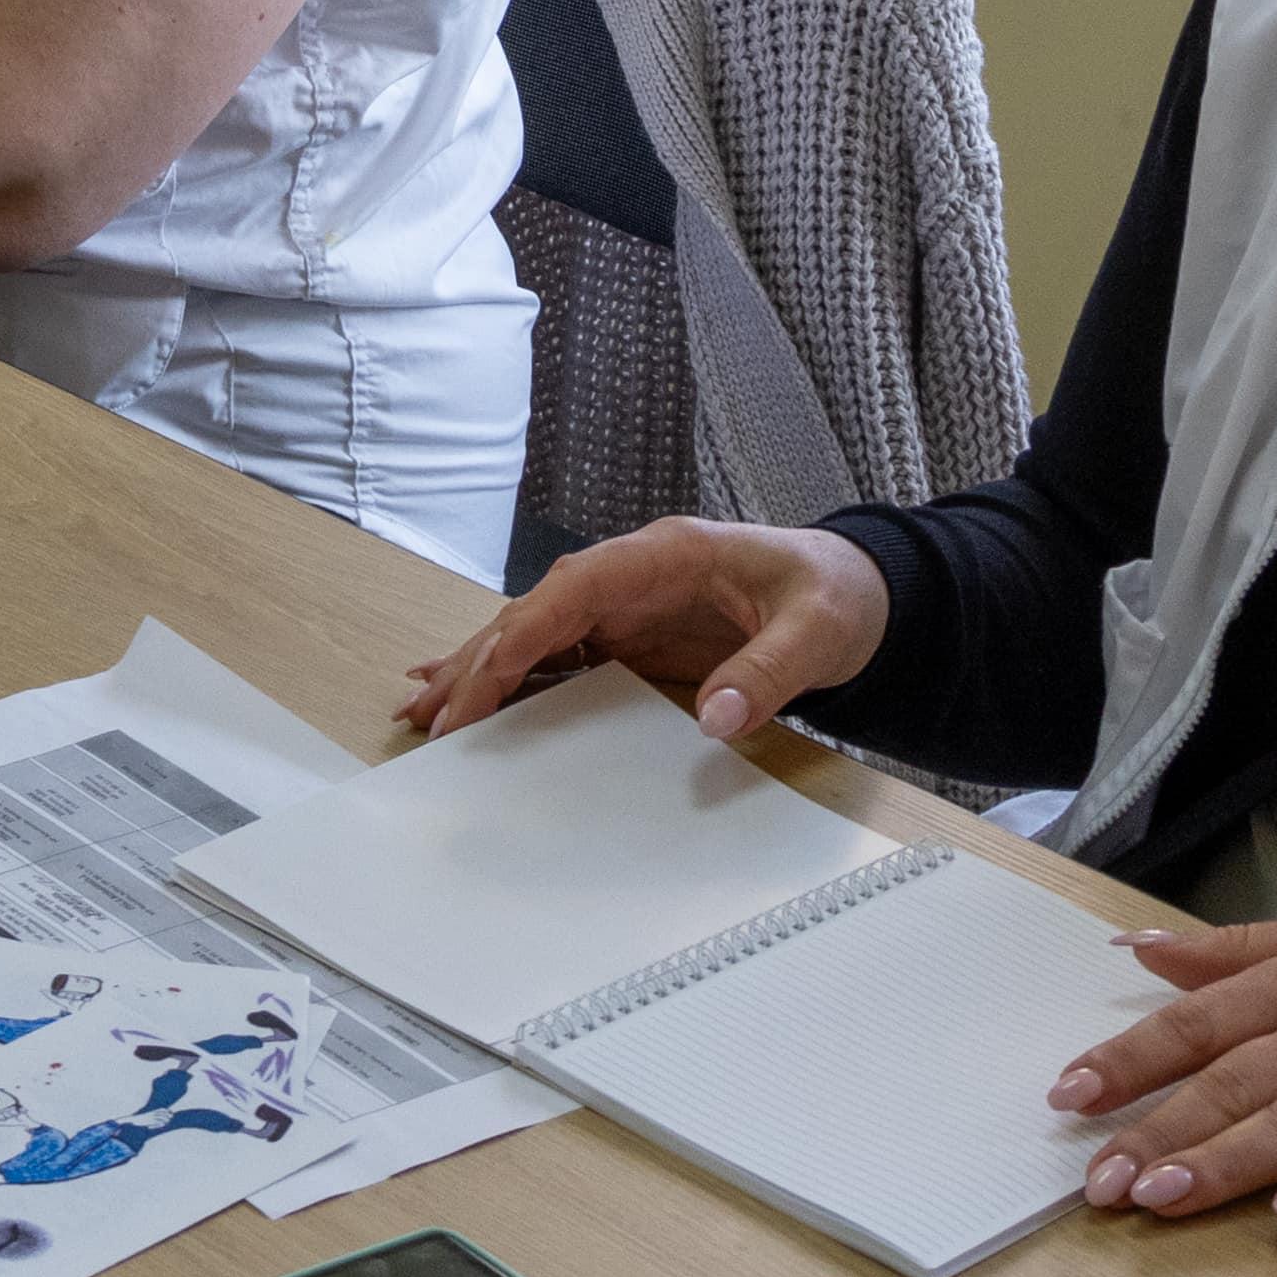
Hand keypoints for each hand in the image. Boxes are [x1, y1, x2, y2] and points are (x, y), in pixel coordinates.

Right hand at [402, 518, 892, 742]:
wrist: (855, 588)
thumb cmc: (834, 595)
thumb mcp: (816, 632)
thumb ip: (767, 671)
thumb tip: (716, 719)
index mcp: (662, 556)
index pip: (570, 593)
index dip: (519, 638)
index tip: (479, 687)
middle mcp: (629, 575)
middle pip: (533, 613)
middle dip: (477, 662)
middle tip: (428, 718)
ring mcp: (625, 604)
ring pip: (532, 633)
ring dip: (478, 671)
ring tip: (420, 712)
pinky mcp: (630, 634)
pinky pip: (557, 654)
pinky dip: (509, 676)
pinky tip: (468, 694)